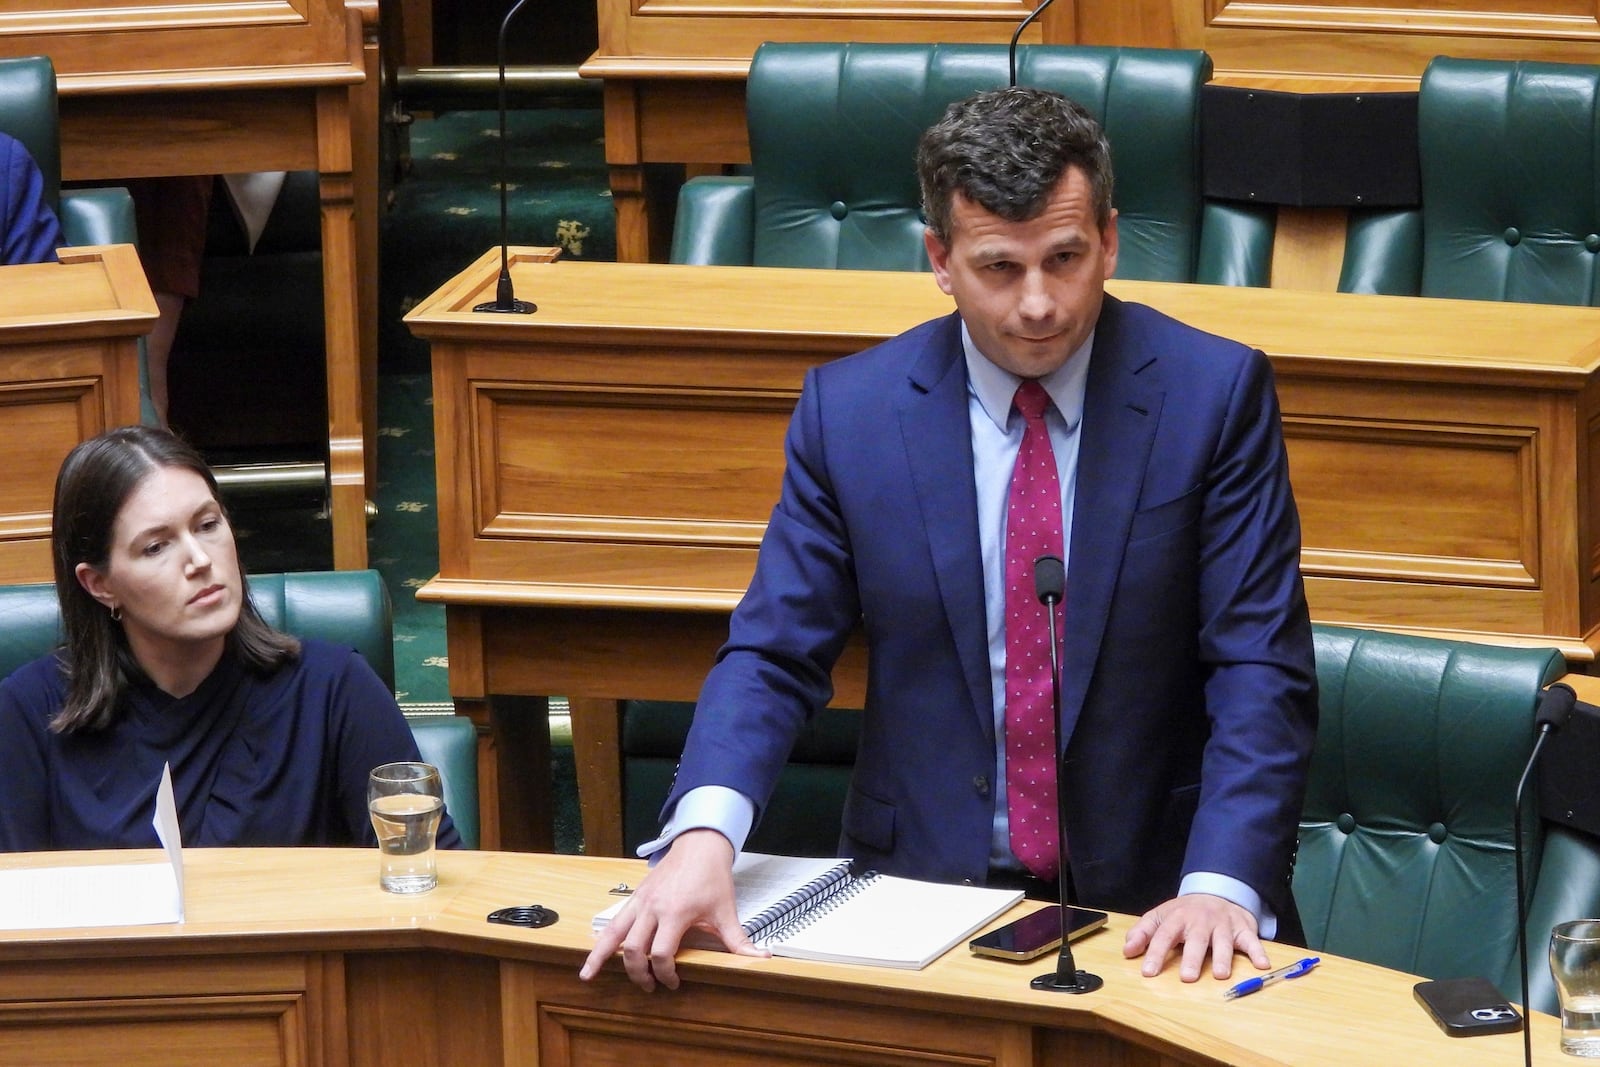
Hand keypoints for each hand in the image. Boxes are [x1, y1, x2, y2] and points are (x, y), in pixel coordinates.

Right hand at [578, 829, 768, 990]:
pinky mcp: (635, 896)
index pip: (662, 954)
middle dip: (638, 973)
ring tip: (587, 976)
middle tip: (648, 986)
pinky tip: (593, 953)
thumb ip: (739, 939)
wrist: (700, 844)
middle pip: (635, 948)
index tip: (674, 983)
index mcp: (675, 913)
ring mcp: (641, 901)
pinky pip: (614, 921)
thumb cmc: (712, 876)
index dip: (666, 974)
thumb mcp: (726, 909)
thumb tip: (761, 958)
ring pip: (614, 933)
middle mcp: (653, 908)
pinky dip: (602, 938)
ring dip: (602, 956)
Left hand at [1121, 893, 1268, 980]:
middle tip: (1187, 977)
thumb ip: (1143, 932)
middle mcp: (1201, 920)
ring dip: (1223, 957)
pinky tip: (1262, 964)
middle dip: (1191, 957)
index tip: (1148, 971)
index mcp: (1177, 918)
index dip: (1155, 953)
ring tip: (1220, 975)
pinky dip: (1258, 951)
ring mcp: (1223, 924)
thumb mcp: (1160, 916)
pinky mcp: (1243, 929)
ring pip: (1223, 940)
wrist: (1216, 891)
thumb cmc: (1184, 912)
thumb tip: (1127, 950)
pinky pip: (1252, 940)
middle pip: (1196, 939)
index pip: (1164, 935)